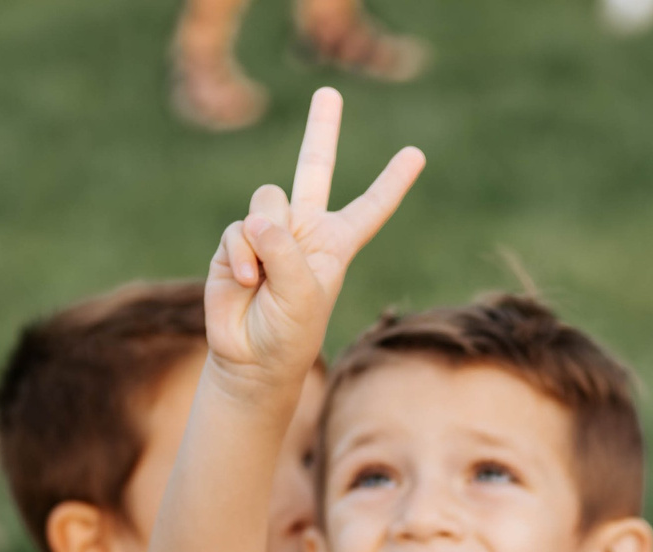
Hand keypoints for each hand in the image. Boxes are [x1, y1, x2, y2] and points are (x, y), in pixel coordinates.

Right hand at [206, 89, 423, 393]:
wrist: (251, 358)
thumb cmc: (289, 333)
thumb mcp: (302, 295)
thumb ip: (284, 251)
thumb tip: (257, 218)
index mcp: (336, 244)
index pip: (370, 208)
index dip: (391, 182)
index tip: (416, 154)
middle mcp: (304, 231)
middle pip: (314, 169)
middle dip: (322, 130)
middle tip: (330, 92)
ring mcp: (269, 232)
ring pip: (268, 201)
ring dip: (264, 238)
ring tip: (262, 278)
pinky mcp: (236, 241)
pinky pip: (238, 228)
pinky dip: (241, 255)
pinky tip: (246, 281)